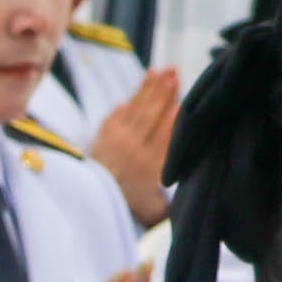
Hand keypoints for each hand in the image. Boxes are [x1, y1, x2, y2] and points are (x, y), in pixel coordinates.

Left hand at [92, 67, 180, 224]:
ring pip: (136, 110)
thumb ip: (172, 198)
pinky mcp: (103, 136)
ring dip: (148, 89)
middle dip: (163, 92)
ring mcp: (116, 141)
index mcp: (150, 165)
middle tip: (174, 72)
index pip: (165, 134)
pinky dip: (128, 102)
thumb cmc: (129, 208)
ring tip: (160, 71)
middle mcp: (133, 149)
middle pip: (151, 115)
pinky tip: (137, 91)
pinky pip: (117, 115)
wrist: (91, 205)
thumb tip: (189, 181)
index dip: (173, 116)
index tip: (181, 101)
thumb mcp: (155, 209)